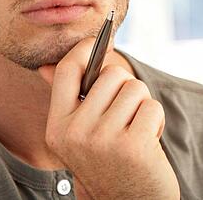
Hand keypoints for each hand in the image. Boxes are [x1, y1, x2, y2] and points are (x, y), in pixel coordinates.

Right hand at [37, 37, 179, 199]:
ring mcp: (104, 140)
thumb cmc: (106, 161)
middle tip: (124, 116)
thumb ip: (66, 99)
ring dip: (142, 106)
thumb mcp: (78, 134)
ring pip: (135, 89)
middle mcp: (76, 133)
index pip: (67, 71)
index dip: (85, 49)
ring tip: (135, 131)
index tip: (99, 42)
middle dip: (126, 88)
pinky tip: (147, 143)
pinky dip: (156, 121)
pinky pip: (153, 107)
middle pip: (112, 74)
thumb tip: (46, 66)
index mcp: (57, 126)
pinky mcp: (133, 146)